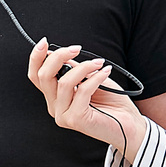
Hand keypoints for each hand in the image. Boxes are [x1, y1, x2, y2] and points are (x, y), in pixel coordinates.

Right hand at [27, 40, 145, 152]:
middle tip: (76, 49)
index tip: (44, 42)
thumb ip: (74, 70)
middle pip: (44, 76)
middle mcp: (55, 107)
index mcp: (55, 97)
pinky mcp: (76, 119)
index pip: (35, 76)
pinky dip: (95, 78)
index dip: (36, 57)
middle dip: (58, 56)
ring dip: (84, 67)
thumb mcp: (89, 79)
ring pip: (64, 83)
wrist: (129, 124)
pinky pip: (82, 91)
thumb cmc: (111, 102)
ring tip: (99, 63)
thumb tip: (64, 54)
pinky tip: (105, 72)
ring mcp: (63, 115)